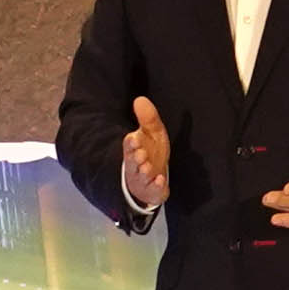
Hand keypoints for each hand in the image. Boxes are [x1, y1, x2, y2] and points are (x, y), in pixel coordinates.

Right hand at [118, 93, 172, 213]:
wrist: (153, 178)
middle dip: (136, 158)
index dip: (131, 142)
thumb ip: (148, 118)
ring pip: (140, 176)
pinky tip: (160, 180)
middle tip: (141, 154)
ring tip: (148, 167)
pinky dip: (155, 186)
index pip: (129, 145)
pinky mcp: (151, 190)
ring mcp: (142, 179)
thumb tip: (140, 99)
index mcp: (134, 148)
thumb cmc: (151, 152)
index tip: (134, 138)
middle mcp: (135, 164)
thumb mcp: (152, 133)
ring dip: (144, 171)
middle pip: (132, 161)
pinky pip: (152, 189)